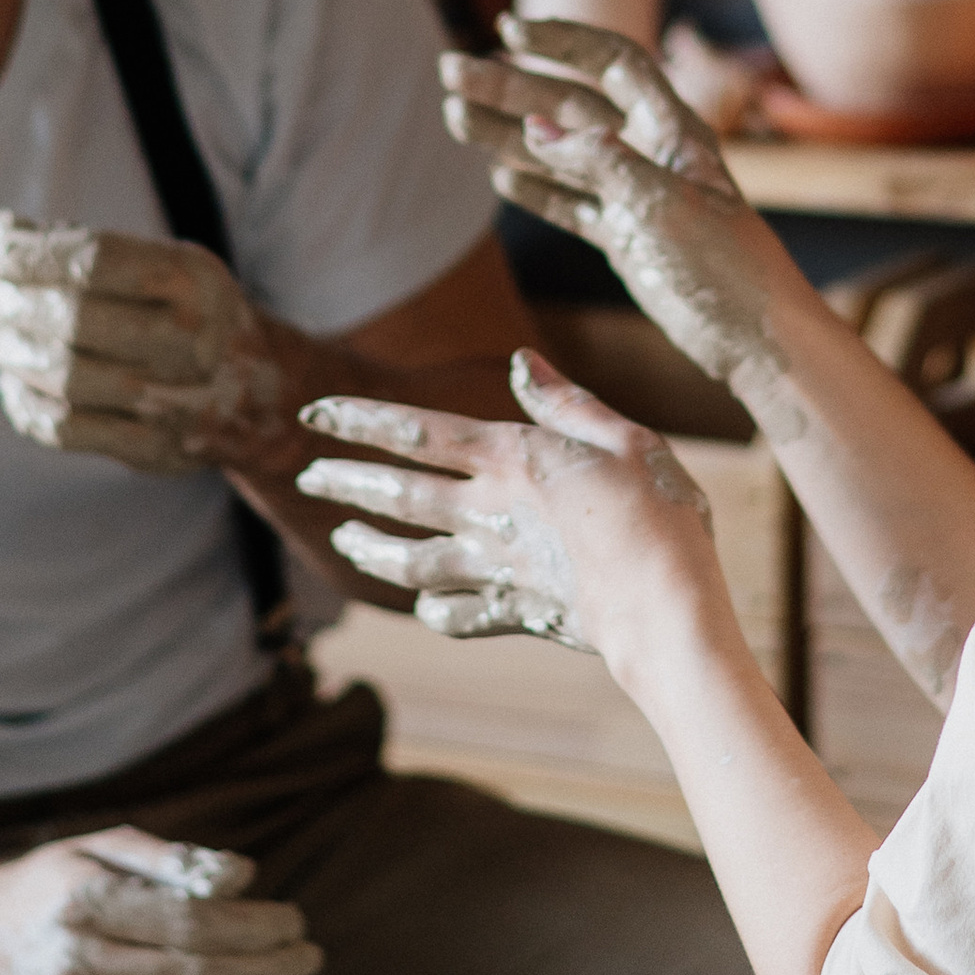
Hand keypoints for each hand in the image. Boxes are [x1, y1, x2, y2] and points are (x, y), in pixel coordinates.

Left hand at [0, 213, 292, 475]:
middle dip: (13, 304)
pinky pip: (66, 429)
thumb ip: (79, 245)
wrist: (258, 390)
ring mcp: (175, 401)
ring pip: (65, 377)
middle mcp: (189, 340)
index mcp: (192, 281)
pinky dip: (24, 404)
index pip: (89, 261)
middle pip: (73, 319)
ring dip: (12, 353)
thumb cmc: (185, 311)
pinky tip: (12, 383)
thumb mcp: (156, 262)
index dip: (25, 256)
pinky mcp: (153, 449)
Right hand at [0, 823, 320, 974]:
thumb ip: (172, 859)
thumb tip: (243, 878)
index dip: (255, 927)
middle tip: (308, 958)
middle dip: (269, 971)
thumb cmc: (53, 886)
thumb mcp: (101, 847)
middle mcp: (78, 968)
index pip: (193, 924)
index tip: (294, 920)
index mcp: (86, 904)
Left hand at [296, 350, 718, 674]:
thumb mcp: (625, 438)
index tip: (312, 415)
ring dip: (370, 548)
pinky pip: (459, 614)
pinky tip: (423, 605)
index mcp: (513, 460)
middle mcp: (492, 512)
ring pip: (411, 559)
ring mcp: (498, 569)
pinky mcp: (517, 614)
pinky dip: (435, 608)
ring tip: (341, 539)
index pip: (417, 431)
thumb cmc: (659, 514)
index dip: (360, 421)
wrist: (666, 609)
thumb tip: (522, 360)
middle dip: (347, 482)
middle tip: (307, 477)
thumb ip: (567, 403)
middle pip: (400, 494)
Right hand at [440, 23, 807, 416]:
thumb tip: (533, 131)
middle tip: (452, 73)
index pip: (612, 62)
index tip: (508, 30)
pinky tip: (501, 179)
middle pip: (570, 106)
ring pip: (561, 155)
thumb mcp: (663, 206)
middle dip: (511, 87)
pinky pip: (573, 205)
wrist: (757, 339)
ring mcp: (636, 197)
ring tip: (455, 117)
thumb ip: (600, 164)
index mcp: (673, 129)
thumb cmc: (726, 266)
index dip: (563, 41)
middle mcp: (652, 154)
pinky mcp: (628, 239)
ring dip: (508, 135)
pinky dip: (538, 191)